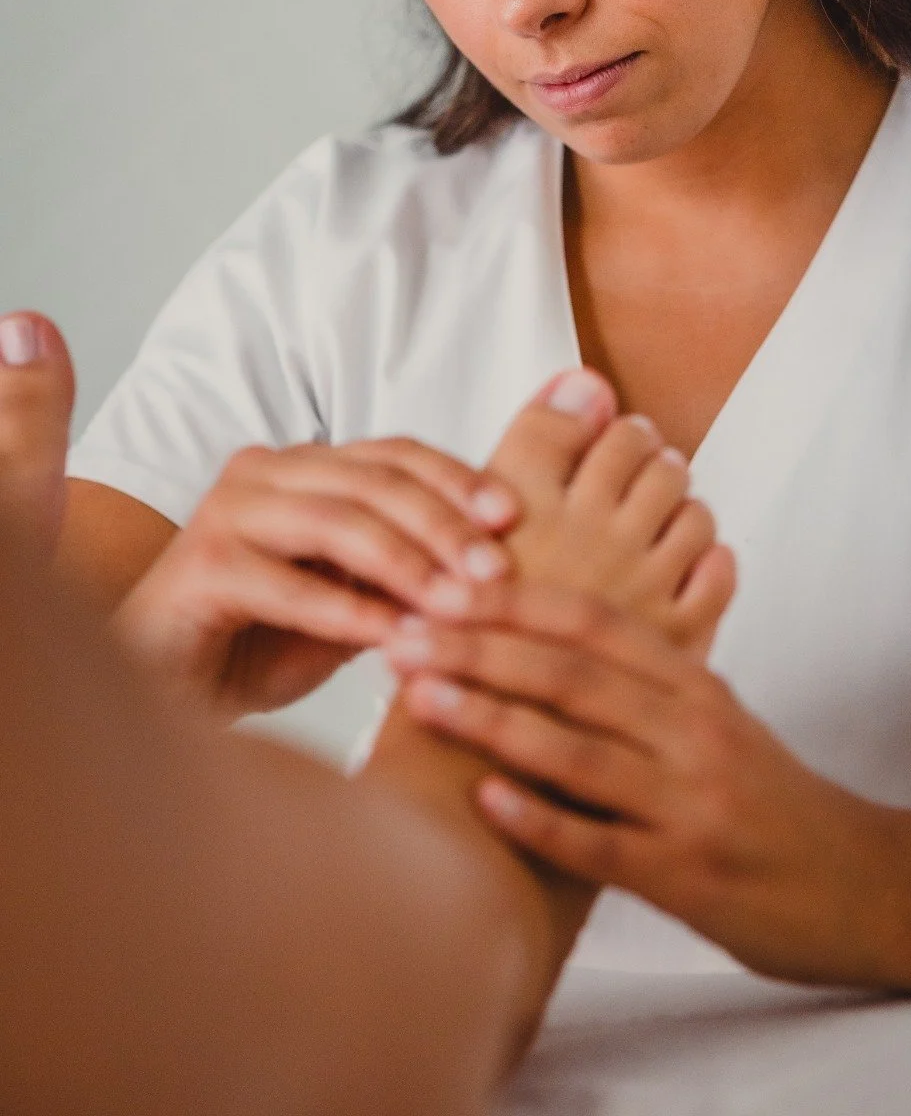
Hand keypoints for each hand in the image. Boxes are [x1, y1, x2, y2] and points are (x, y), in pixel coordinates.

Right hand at [113, 439, 520, 713]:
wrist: (165, 691)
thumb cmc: (261, 641)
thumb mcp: (352, 600)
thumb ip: (407, 574)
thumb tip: (496, 566)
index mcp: (303, 467)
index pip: (396, 453)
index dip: (457, 479)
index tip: (514, 517)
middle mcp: (263, 472)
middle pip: (374, 479)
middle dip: (444, 523)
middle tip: (498, 570)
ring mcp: (226, 513)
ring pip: (337, 521)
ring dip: (406, 564)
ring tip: (458, 605)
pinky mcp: (199, 567)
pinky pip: (288, 583)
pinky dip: (348, 611)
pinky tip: (394, 639)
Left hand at [387, 575, 910, 992]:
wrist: (865, 884)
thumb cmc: (775, 799)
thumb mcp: (722, 720)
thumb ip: (652, 678)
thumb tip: (567, 633)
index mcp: (696, 683)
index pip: (595, 622)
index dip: (516, 598)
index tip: (444, 581)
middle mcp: (692, 730)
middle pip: (572, 673)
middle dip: (479, 647)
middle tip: (401, 631)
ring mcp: (689, 802)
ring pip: (577, 749)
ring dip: (491, 720)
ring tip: (417, 696)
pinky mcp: (686, 874)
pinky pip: (601, 844)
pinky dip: (541, 818)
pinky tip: (483, 799)